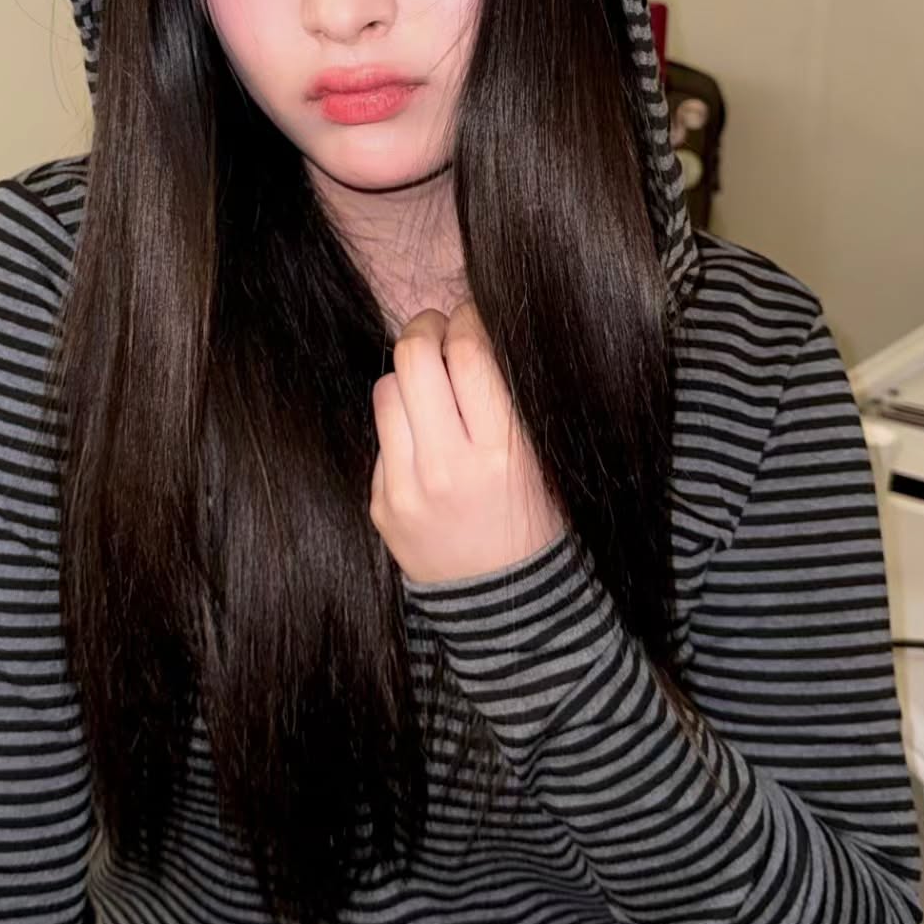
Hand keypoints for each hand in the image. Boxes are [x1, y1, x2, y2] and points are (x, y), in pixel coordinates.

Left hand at [369, 299, 564, 586]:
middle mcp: (449, 467)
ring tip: (430, 385)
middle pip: (414, 358)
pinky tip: (424, 439)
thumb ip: (508, 399)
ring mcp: (407, 488)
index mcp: (503, 451)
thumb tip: (475, 330)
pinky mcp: (382, 504)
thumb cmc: (538, 522)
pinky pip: (381, 437)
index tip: (471, 315)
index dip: (467, 318)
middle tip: (437, 329)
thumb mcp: (541, 458)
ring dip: (408, 376)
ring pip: (387, 389)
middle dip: (425, 328)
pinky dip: (401, 426)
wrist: (509, 607)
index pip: (469, 353)